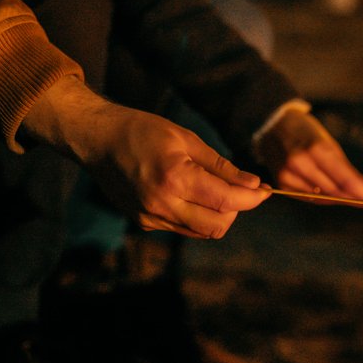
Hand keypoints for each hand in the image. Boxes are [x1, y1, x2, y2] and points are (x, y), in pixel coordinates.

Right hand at [23, 77, 269, 238]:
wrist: (96, 140)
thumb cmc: (143, 131)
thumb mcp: (187, 140)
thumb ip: (222, 167)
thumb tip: (254, 186)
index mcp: (174, 179)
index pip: (227, 201)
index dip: (252, 198)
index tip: (266, 191)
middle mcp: (161, 204)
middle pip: (218, 225)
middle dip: (236, 210)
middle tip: (239, 189)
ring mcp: (151, 217)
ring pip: (203, 231)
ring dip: (218, 215)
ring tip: (215, 190)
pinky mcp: (144, 223)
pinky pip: (184, 229)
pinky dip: (198, 216)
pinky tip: (192, 195)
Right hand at [253, 104, 362, 202]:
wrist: (272, 123)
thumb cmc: (306, 131)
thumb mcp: (330, 144)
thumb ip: (350, 170)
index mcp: (316, 150)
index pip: (346, 179)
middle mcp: (300, 164)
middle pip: (336, 192)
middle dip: (360, 199)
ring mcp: (288, 176)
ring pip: (324, 198)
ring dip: (346, 200)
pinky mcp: (282, 184)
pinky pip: (310, 198)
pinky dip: (328, 199)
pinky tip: (340, 198)